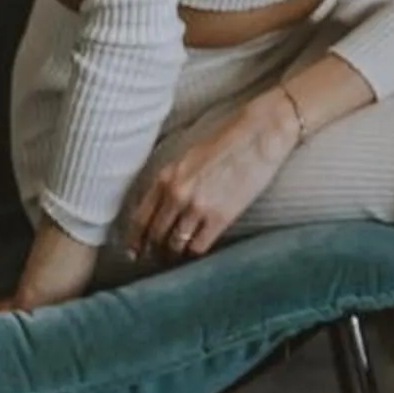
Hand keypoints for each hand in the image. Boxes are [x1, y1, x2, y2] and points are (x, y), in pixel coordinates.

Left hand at [127, 88, 301, 263]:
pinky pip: (198, 246)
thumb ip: (171, 179)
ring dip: (174, 253)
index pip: (140, 218)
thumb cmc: (227, 139)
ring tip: (178, 256)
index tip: (133, 252)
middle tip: (156, 258)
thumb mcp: (188, 155)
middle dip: (153, 250)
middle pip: (155, 235)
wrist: (260, 134)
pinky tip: (197, 249)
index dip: (134, 240)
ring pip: (175, 244)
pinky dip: (194, 252)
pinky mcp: (221, 217)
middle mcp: (176, 194)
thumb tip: (161, 203)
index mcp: (165, 176)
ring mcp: (198, 207)